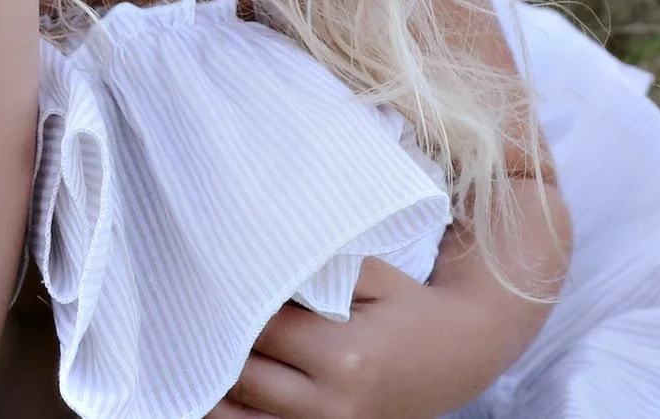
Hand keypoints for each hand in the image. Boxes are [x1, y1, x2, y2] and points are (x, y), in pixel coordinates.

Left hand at [211, 260, 459, 418]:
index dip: (232, 306)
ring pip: (241, 418)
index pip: (261, 330)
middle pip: (245, 377)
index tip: (213, 285)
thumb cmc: (409, 307)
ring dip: (219, 386)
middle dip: (219, 344)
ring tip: (204, 351)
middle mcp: (335, 405)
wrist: (458, 356)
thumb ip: (318, 266)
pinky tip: (225, 385)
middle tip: (200, 314)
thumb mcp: (373, 275)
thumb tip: (255, 258)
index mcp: (347, 356)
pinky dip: (238, 412)